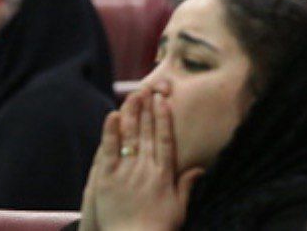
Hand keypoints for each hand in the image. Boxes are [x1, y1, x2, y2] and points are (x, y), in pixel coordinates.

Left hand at [82, 88, 203, 230]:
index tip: (163, 100)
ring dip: (132, 113)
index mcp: (163, 174)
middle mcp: (146, 168)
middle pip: (147, 132)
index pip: (164, 139)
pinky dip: (110, 132)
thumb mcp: (179, 207)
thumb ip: (187, 185)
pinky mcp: (106, 179)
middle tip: (147, 88)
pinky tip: (112, 115)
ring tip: (132, 95)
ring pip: (130, 136)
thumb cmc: (159, 228)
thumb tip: (200, 168)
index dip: (163, 117)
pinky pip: (109, 150)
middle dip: (147, 108)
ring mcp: (126, 172)